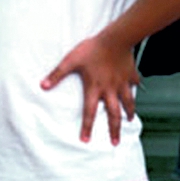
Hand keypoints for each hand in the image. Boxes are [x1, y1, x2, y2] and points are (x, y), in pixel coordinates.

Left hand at [41, 30, 140, 144]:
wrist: (116, 38)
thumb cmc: (93, 49)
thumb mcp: (71, 61)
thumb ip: (57, 74)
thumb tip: (42, 85)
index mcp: (95, 88)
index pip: (89, 112)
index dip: (87, 127)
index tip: (86, 140)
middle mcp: (110, 90)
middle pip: (113, 114)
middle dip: (114, 130)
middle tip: (115, 142)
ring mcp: (122, 83)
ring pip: (128, 102)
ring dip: (129, 112)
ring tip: (130, 120)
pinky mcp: (131, 74)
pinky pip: (135, 83)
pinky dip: (136, 87)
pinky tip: (137, 88)